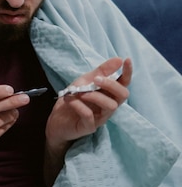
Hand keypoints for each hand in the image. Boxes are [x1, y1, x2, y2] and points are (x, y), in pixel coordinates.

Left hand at [44, 57, 131, 180]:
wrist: (57, 119)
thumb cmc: (74, 99)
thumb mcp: (85, 81)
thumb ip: (101, 71)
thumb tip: (118, 59)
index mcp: (109, 93)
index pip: (124, 83)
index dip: (128, 72)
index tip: (126, 60)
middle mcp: (108, 106)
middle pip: (123, 95)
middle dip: (111, 84)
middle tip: (96, 80)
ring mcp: (101, 118)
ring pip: (111, 106)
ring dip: (95, 96)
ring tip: (80, 92)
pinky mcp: (89, 127)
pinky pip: (90, 116)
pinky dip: (80, 106)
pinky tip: (70, 101)